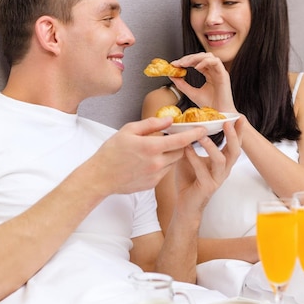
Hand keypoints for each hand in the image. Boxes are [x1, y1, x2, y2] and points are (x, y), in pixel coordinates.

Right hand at [90, 117, 208, 195]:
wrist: (100, 177)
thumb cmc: (111, 152)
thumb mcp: (128, 130)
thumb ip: (151, 124)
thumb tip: (170, 119)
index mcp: (151, 147)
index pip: (181, 140)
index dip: (194, 134)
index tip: (204, 129)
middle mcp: (156, 163)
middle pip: (180, 152)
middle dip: (180, 144)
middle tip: (173, 137)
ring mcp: (155, 175)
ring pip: (173, 162)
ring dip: (170, 154)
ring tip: (155, 150)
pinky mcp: (153, 184)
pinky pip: (165, 172)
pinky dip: (162, 165)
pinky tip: (148, 162)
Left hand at [170, 52, 236, 112]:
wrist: (219, 114)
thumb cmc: (209, 105)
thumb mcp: (191, 93)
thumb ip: (182, 84)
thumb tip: (171, 75)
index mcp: (208, 74)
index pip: (197, 62)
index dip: (185, 61)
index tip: (174, 65)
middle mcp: (214, 71)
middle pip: (202, 56)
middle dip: (188, 58)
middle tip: (178, 63)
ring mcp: (219, 72)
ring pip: (208, 56)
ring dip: (195, 57)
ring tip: (185, 64)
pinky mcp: (224, 75)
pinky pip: (216, 62)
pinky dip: (205, 62)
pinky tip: (196, 68)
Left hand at [173, 117, 241, 213]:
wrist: (185, 204)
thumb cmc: (189, 179)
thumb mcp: (189, 157)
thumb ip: (190, 142)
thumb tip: (184, 125)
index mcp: (223, 162)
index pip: (234, 144)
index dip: (238, 131)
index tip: (239, 116)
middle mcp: (224, 170)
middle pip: (235, 151)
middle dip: (233, 136)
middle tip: (228, 122)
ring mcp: (217, 179)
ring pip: (221, 161)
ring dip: (211, 146)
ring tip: (201, 135)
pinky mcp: (207, 187)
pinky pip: (202, 171)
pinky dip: (194, 158)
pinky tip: (186, 149)